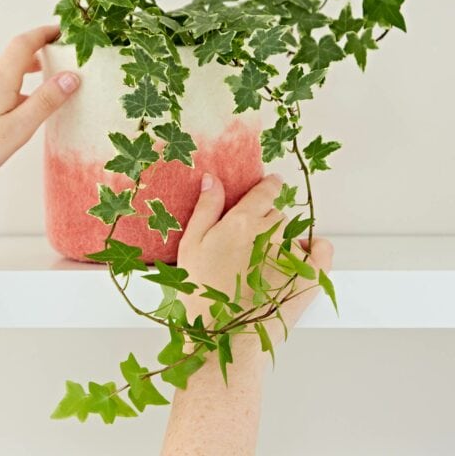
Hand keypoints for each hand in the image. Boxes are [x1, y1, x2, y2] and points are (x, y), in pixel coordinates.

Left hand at [0, 25, 78, 199]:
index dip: (43, 34)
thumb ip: (45, 101)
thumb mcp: (18, 129)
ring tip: (26, 101)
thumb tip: (70, 77)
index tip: (59, 32)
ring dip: (12, 81)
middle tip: (49, 68)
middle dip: (31, 61)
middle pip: (7, 60)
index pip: (23, 44)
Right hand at [178, 172, 333, 344]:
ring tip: (262, 267)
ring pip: (293, 233)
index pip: (266, 189)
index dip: (269, 185)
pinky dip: (315, 249)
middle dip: (264, 224)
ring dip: (282, 242)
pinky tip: (298, 260)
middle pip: (276, 214)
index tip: (270, 185)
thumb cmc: (202, 291)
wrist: (224, 337)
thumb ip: (206, 207)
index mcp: (242, 220)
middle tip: (247, 248)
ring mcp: (293, 254)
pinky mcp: (311, 276)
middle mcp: (271, 232)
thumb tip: (214, 178)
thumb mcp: (192, 244)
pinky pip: (323, 248)